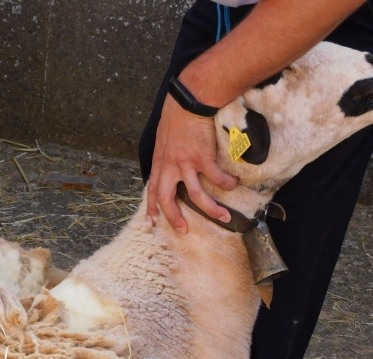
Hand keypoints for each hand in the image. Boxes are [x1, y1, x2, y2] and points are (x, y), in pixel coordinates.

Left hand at [147, 95, 237, 232]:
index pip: (152, 190)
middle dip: (174, 217)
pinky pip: (216, 177)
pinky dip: (227, 183)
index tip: (152, 222)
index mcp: (160, 162)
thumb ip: (166, 154)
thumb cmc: (177, 114)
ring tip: (224, 217)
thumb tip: (170, 162)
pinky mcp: (203, 157)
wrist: (189, 100)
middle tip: (183, 229)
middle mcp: (170, 166)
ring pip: (197, 195)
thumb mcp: (163, 138)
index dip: (151, 207)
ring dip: (211, 209)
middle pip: (167, 199)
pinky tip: (234, 184)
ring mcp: (186, 163)